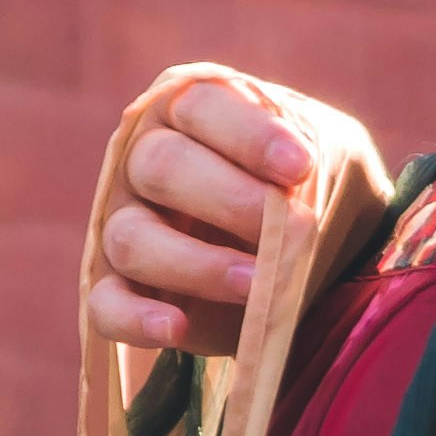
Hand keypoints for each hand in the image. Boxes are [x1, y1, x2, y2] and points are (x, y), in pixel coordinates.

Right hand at [90, 79, 311, 369]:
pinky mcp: (118, 290)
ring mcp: (124, 225)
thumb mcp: (329, 160)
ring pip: (132, 238)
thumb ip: (315, 163)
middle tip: (293, 227)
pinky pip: (105, 304)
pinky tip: (175, 328)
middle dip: (230, 199)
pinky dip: (135, 319)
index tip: (300, 167)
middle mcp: (143, 160)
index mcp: (189, 111)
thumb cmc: (311, 190)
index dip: (248, 135)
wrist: (311, 256)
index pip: (201, 106)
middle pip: (160, 166)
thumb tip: (293, 206)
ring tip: (256, 283)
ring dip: (198, 264)